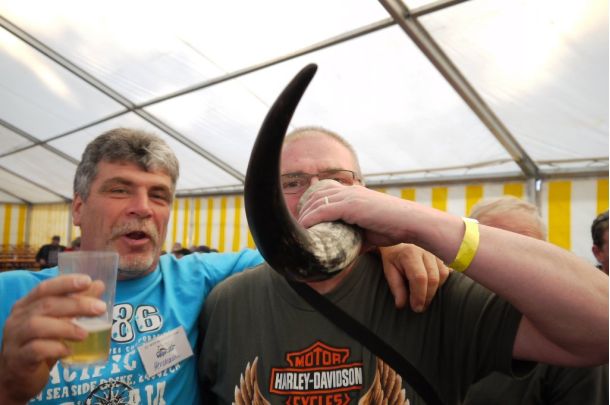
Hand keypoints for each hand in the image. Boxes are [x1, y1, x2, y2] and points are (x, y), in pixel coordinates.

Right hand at [0, 275, 105, 403]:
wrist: (16, 377)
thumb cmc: (40, 344)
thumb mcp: (58, 322)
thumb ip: (76, 304)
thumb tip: (99, 285)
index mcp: (27, 305)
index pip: (45, 288)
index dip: (66, 283)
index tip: (87, 281)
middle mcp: (18, 319)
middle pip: (46, 305)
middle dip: (76, 304)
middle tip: (100, 308)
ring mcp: (15, 339)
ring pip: (37, 326)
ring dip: (66, 327)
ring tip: (85, 334)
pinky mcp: (18, 359)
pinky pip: (35, 350)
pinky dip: (54, 348)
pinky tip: (68, 351)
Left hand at [297, 183, 419, 246]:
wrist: (411, 223)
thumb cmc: (394, 228)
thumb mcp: (370, 232)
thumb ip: (355, 238)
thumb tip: (344, 253)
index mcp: (355, 193)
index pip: (325, 190)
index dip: (311, 202)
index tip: (303, 217)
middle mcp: (350, 191)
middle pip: (317, 194)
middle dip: (304, 208)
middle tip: (296, 225)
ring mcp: (350, 196)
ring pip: (316, 202)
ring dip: (304, 215)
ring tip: (297, 230)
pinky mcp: (351, 205)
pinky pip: (323, 210)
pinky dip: (311, 219)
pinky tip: (304, 229)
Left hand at [380, 244, 449, 311]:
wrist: (400, 240)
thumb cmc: (394, 258)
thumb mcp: (389, 271)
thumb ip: (396, 288)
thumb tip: (401, 305)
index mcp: (410, 254)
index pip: (419, 278)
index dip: (419, 295)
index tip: (416, 307)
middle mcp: (426, 251)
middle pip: (433, 278)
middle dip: (427, 296)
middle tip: (420, 307)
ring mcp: (436, 252)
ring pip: (442, 275)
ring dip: (435, 289)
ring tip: (424, 296)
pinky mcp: (442, 255)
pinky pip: (446, 271)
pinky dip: (440, 282)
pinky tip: (431, 287)